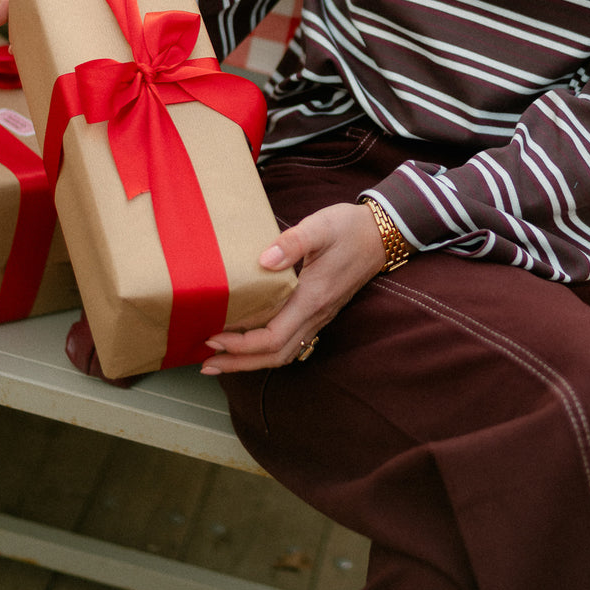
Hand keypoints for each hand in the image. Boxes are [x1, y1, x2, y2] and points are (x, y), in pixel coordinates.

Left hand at [201, 202, 387, 373]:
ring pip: (283, 353)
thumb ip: (292, 242)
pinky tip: (251, 343)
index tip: (213, 336)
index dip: (240, 344)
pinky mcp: (320, 311)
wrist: (382, 234)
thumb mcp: (321, 226)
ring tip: (222, 360)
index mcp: (312, 298)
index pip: (272, 337)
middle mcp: (316, 314)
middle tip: (207, 361)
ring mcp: (319, 316)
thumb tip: (263, 261)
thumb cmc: (350, 228)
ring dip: (251, 361)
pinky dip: (267, 350)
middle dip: (239, 362)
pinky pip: (291, 341)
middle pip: (275, 355)